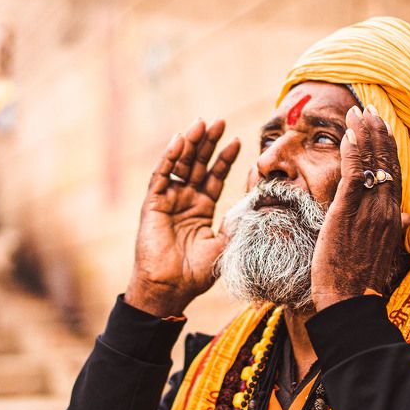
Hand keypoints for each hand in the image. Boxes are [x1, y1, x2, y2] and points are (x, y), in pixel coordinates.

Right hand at [125, 118, 239, 316]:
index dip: (225, 159)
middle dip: (209, 143)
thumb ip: (239, 222)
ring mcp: (168, 201)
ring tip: (202, 123)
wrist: (172, 288)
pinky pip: (161, 176)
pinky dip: (169, 157)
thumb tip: (257, 202)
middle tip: (220, 121)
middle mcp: (184, 201)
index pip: (214, 176)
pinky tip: (180, 140)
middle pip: (197, 164)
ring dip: (190, 143)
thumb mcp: (226, 243)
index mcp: (202, 209)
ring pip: (179, 165)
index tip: (239, 140)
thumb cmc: (198, 272)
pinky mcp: (152, 204)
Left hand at [310, 106, 409, 311]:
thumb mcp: (383, 251)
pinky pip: (354, 173)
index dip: (388, 149)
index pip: (394, 174)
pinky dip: (353, 151)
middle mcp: (386, 209)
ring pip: (371, 162)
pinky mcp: (349, 211)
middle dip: (377, 132)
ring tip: (358, 112)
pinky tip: (349, 133)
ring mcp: (369, 209)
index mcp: (394, 217)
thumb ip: (396, 229)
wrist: (350, 301)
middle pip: (386, 162)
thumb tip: (409, 218)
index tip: (382, 128)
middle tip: (370, 109)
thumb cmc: (360, 281)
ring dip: (364, 133)